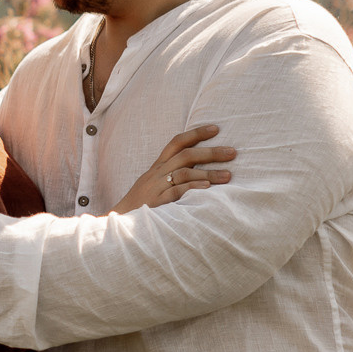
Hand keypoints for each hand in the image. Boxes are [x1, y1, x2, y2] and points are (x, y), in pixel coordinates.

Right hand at [109, 124, 236, 213]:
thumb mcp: (155, 185)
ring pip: (184, 172)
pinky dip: (192, 188)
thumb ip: (174, 176)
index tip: (216, 128)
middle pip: (185, 155)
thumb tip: (201, 172)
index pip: (176, 143)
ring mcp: (155, 187)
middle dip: (210, 152)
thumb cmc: (141, 205)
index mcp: (157, 167)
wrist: (119, 223)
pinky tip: (207, 188)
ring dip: (208, 172)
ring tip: (228, 176)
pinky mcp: (155, 202)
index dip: (195, 134)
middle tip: (233, 152)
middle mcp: (156, 173)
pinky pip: (176, 192)